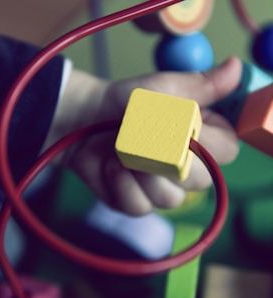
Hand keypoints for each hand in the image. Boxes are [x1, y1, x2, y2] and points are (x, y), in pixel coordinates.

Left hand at [48, 57, 241, 215]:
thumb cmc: (126, 102)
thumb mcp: (162, 88)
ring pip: (169, 198)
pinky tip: (111, 166)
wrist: (87, 119)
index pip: (226, 152)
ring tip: (123, 151)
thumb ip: (199, 85)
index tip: (183, 125)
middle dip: (169, 160)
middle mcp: (185, 168)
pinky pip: (139, 206)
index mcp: (200, 139)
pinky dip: (121, 184)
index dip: (208, 142)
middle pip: (200, 181)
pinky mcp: (136, 202)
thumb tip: (235, 67)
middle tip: (145, 138)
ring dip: (142, 172)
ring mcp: (161, 188)